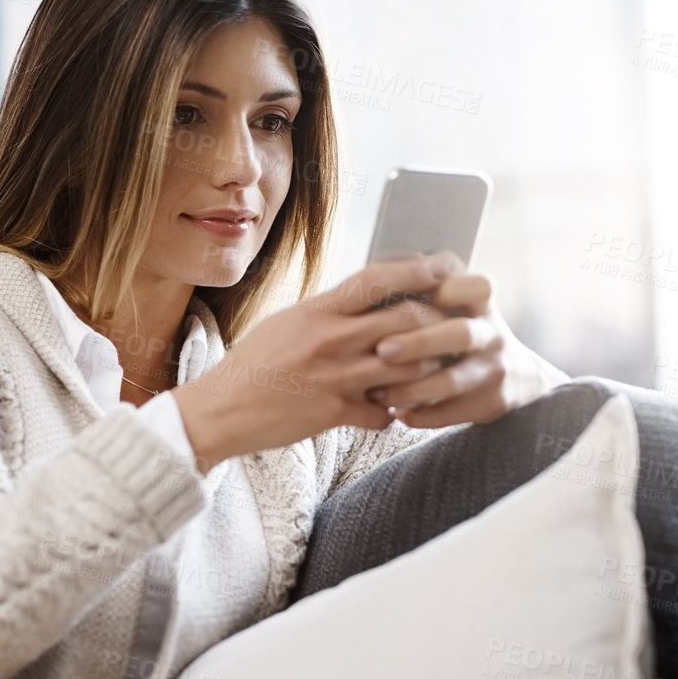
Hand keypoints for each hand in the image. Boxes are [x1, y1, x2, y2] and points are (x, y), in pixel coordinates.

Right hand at [171, 254, 465, 470]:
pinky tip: (397, 410)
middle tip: (457, 322)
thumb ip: (329, 312)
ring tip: (438, 367)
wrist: (220, 410)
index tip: (443, 265)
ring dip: (427, 369)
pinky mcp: (335, 414)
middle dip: (437, 322)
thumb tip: (366, 299)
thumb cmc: (253, 364)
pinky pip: (385, 414)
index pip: (377, 279)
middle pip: (405, 322)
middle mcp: (330, 341)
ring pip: (406, 368)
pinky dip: (396, 412)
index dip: (417, 270)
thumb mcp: (288, 323)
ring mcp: (335, 378)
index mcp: (317, 311)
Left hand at [361, 251, 570, 427]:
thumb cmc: (466, 331)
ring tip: (377, 393)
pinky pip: (453, 413)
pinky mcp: (492, 402)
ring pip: (453, 381)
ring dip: (411, 388)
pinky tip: (398, 414)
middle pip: (460, 334)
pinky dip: (422, 415)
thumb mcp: (461, 303)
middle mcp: (491, 333)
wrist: (518, 376)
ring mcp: (494, 369)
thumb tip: (393, 264)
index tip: (404, 296)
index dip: (443, 289)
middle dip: (419, 342)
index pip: (473, 286)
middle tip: (381, 350)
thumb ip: (431, 286)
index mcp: (481, 303)